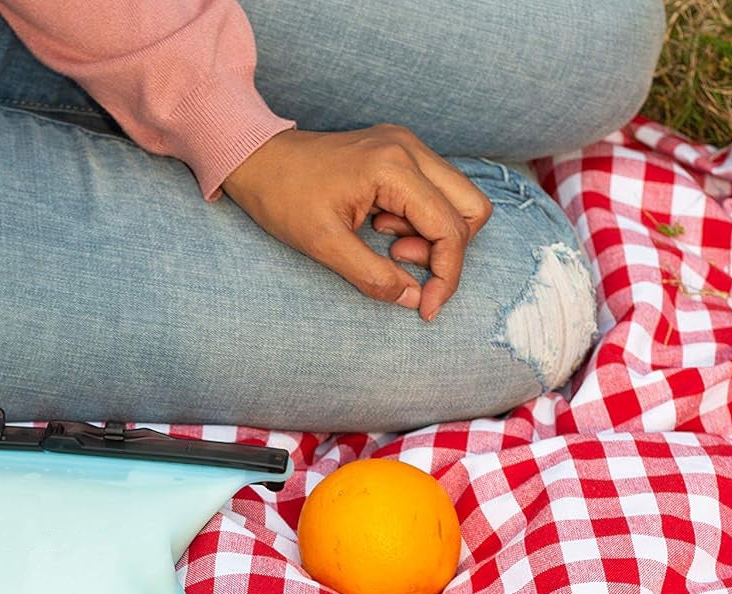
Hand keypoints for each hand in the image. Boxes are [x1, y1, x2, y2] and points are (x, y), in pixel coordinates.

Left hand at [222, 125, 492, 319]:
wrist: (260, 159)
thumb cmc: (284, 197)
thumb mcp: (324, 246)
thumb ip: (372, 275)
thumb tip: (414, 299)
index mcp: (394, 167)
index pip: (451, 227)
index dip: (446, 275)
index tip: (427, 307)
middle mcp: (410, 148)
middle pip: (471, 208)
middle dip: (446, 252)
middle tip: (400, 264)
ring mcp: (408, 146)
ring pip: (457, 201)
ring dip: (433, 236)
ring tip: (387, 245)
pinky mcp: (401, 153)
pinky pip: (434, 193)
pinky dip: (420, 221)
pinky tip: (381, 227)